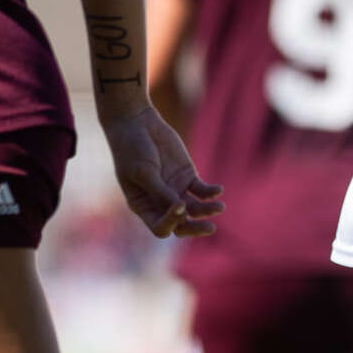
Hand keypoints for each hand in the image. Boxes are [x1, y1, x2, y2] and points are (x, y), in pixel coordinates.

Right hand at [102, 102, 222, 238]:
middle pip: (180, 224)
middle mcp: (160, 202)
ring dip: (206, 210)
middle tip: (210, 228)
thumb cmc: (132, 149)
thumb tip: (180, 210)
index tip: (179, 205)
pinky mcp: (187, 176)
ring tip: (219, 207)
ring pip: (194, 209)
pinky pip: (201, 191)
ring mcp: (175, 190)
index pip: (161, 227)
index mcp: (143, 206)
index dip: (172, 222)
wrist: (137, 123)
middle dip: (194, 228)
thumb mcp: (143, 172)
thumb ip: (160, 191)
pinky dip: (210, 193)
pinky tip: (218, 190)